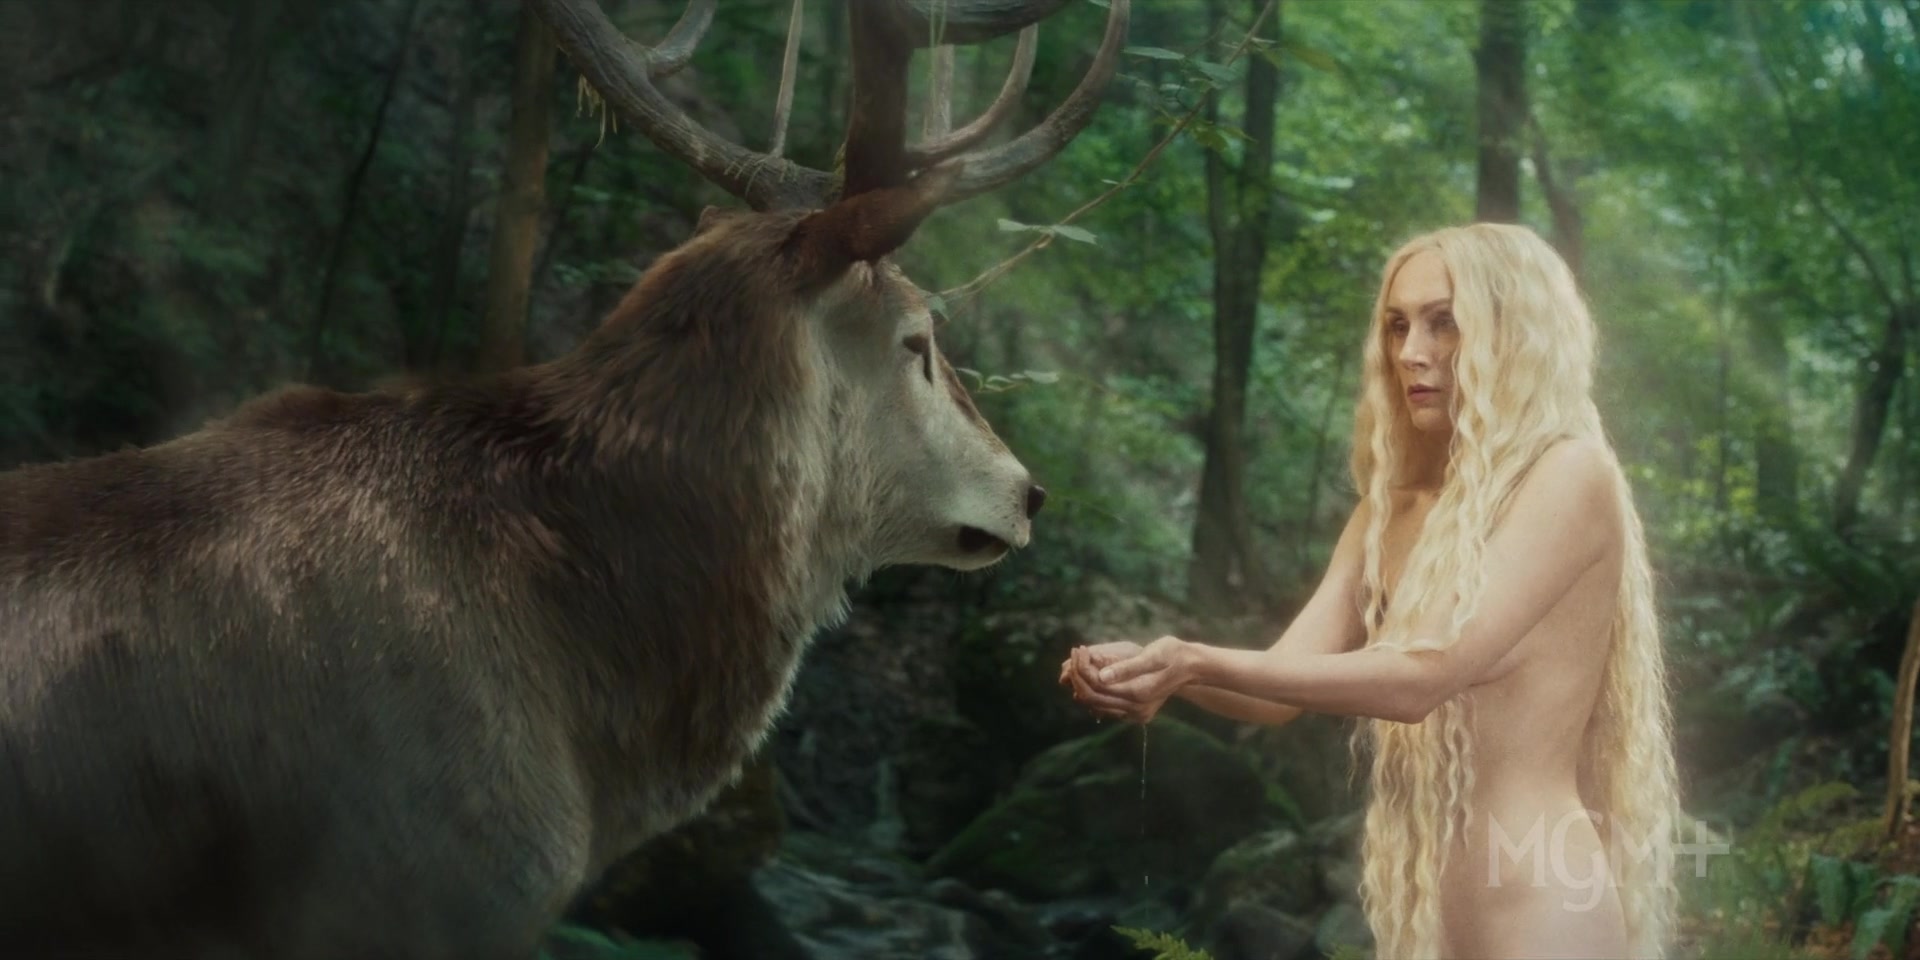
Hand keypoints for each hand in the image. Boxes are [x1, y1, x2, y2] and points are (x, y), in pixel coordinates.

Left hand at [1060, 638, 1190, 724]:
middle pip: (1092, 697)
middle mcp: (1135, 709)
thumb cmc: (1173, 654)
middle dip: (1078, 675)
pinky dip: (1094, 691)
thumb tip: (1100, 676)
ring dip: (1083, 683)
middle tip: (1076, 652)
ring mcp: (1136, 714)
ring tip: (1081, 659)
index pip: (1096, 686)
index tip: (1079, 648)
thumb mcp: (1151, 655)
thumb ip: (1126, 668)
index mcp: (1137, 694)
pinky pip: (1106, 706)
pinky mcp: (1136, 713)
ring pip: (1096, 704)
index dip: (1081, 668)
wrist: (1192, 667)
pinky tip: (1093, 672)